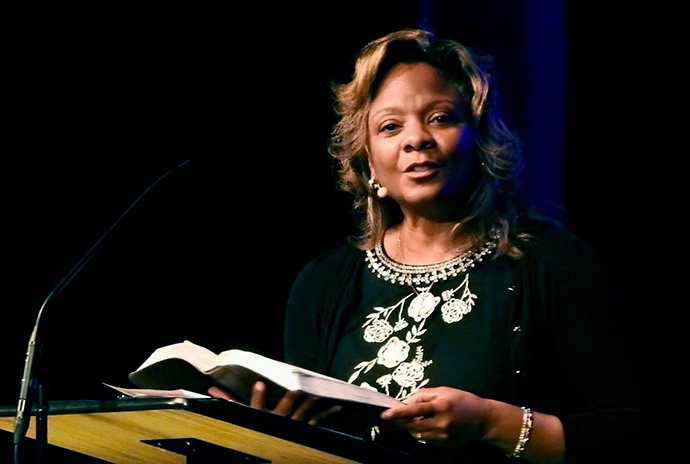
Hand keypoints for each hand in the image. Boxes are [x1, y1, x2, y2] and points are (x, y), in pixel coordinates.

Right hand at [208, 381, 340, 424]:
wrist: (269, 450)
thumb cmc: (255, 429)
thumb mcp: (241, 416)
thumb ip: (228, 401)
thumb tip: (211, 389)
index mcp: (261, 418)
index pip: (255, 407)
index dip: (257, 397)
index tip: (259, 383)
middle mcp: (277, 423)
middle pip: (284, 409)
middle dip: (290, 399)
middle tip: (298, 388)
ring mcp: (291, 428)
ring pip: (303, 414)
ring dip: (312, 404)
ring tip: (320, 393)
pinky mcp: (303, 431)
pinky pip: (317, 423)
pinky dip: (327, 416)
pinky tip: (337, 408)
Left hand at [380, 386, 491, 447]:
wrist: (484, 419)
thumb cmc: (463, 400)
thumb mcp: (444, 391)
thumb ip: (423, 396)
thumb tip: (407, 403)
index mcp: (440, 406)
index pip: (413, 410)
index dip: (397, 413)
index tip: (385, 415)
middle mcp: (441, 423)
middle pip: (412, 425)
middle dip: (402, 421)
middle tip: (397, 415)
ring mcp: (444, 436)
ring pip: (418, 434)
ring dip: (412, 427)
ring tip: (419, 418)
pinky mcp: (446, 444)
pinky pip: (427, 439)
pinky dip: (423, 432)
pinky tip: (431, 424)